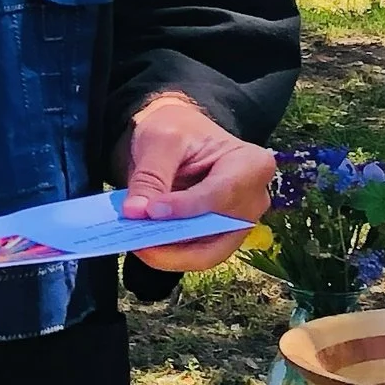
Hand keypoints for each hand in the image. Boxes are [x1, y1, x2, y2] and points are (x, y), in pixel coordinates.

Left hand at [118, 91, 271, 271]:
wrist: (177, 135)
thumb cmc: (178, 129)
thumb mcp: (161, 140)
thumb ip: (151, 175)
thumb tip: (135, 212)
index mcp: (251, 165)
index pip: (220, 194)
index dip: (186, 208)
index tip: (150, 210)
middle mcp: (252, 200)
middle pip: (217, 233)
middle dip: (175, 242)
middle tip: (134, 240)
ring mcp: (236, 224)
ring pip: (205, 254)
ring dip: (166, 253)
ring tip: (132, 243)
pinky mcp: (216, 238)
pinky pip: (193, 255)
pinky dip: (166, 253)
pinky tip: (140, 245)